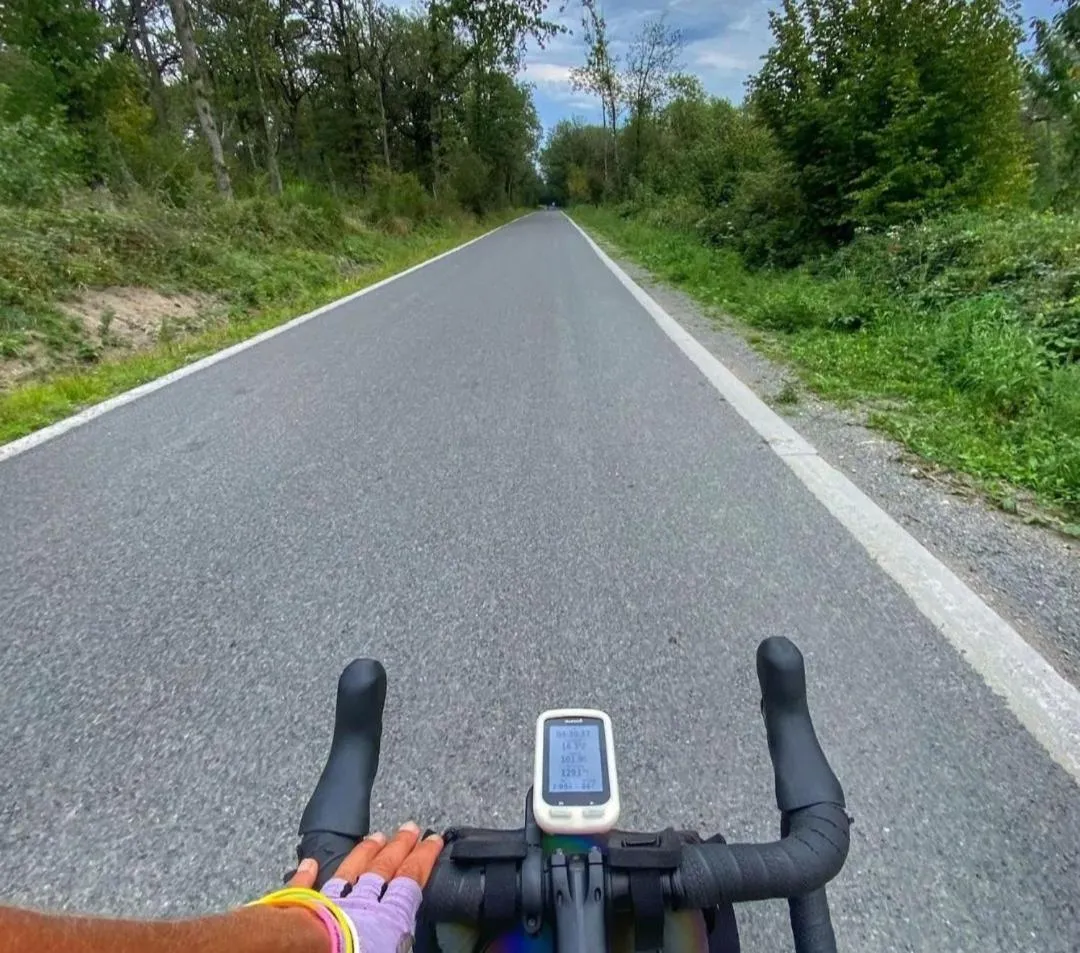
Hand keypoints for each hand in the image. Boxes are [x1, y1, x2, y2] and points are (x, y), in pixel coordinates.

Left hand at [288, 822, 443, 952]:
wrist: (304, 952)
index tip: (433, 840)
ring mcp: (331, 901)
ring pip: (350, 870)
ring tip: (377, 836)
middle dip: (400, 846)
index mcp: (388, 918)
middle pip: (384, 868)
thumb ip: (401, 942)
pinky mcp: (302, 906)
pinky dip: (307, 874)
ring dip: (365, 852)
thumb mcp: (393, 951)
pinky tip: (310, 862)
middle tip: (410, 827)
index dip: (424, 858)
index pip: (411, 881)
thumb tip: (407, 938)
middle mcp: (362, 904)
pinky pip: (304, 887)